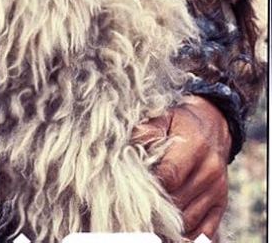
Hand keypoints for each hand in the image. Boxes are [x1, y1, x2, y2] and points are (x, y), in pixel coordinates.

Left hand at [132, 97, 230, 240]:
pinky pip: (206, 231)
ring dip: (169, 223)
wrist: (213, 124)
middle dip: (156, 207)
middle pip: (178, 201)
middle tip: (133, 210)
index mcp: (195, 146)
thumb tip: (127, 146)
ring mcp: (217, 190)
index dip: (149, 185)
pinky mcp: (220, 204)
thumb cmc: (180, 122)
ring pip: (190, 219)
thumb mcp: (162, 117)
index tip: (131, 189)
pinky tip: (170, 233)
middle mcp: (210, 170)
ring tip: (148, 222)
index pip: (169, 176)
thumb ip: (146, 131)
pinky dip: (188, 236)